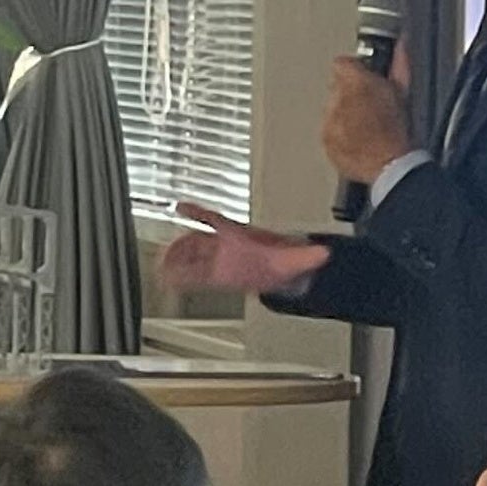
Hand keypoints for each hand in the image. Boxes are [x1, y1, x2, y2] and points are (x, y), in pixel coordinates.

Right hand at [159, 204, 328, 298]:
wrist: (283, 271)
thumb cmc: (283, 259)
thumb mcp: (295, 259)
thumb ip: (310, 256)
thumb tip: (326, 253)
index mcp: (240, 236)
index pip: (217, 221)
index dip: (199, 213)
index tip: (182, 205)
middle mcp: (226, 245)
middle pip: (198, 241)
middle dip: (181, 245)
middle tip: (164, 249)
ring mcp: (219, 258)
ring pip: (192, 255)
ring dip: (176, 258)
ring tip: (160, 264)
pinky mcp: (216, 273)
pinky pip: (194, 272)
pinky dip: (180, 274)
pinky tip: (170, 280)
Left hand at [321, 41, 418, 186]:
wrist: (391, 164)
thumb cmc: (399, 130)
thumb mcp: (402, 91)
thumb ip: (398, 64)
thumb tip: (401, 45)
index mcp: (356, 82)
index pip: (342, 63)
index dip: (355, 70)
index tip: (362, 77)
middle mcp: (337, 99)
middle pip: (335, 87)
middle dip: (348, 94)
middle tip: (367, 107)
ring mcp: (329, 121)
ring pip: (331, 109)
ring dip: (343, 114)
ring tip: (364, 127)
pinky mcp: (326, 140)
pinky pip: (328, 130)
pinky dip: (339, 133)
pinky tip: (356, 139)